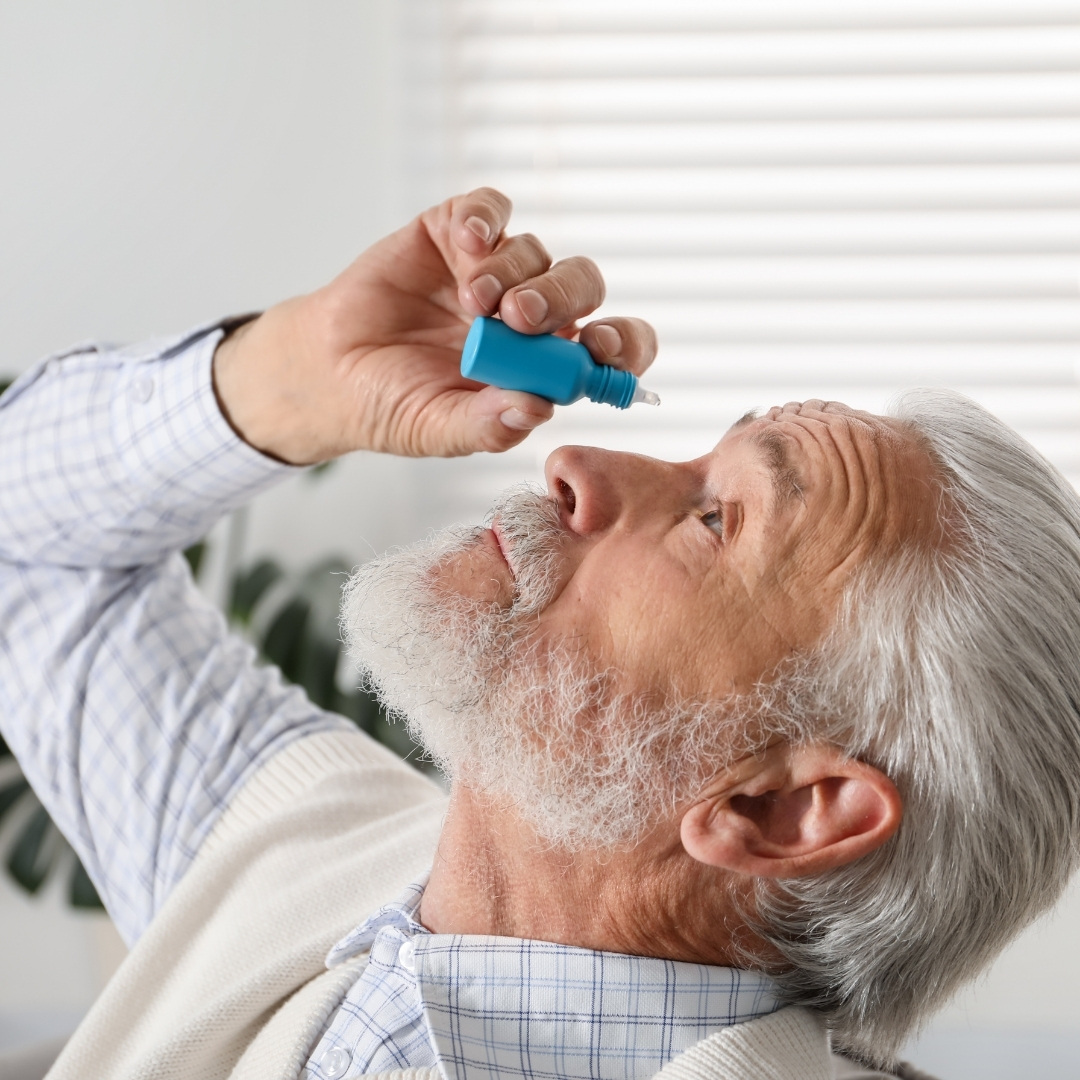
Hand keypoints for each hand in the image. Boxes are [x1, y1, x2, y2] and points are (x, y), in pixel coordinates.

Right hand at [213, 188, 657, 463]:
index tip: (599, 347)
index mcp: (543, 366)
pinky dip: (484, 216)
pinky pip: (489, 208)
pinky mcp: (453, 233)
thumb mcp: (439, 429)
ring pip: (535, 251)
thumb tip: (537, 408)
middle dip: (561, 297)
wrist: (328, 372)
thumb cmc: (392, 405)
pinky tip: (465, 238)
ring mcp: (493, 271)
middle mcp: (529, 316)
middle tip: (520, 317)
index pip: (610, 348)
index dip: (620, 344)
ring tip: (470, 302)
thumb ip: (488, 426)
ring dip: (511, 271)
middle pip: (581, 287)